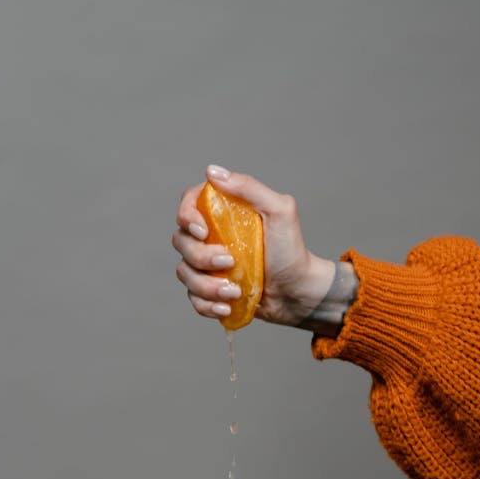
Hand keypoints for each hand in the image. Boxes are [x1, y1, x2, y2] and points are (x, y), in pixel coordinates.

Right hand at [173, 166, 336, 328]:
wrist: (298, 291)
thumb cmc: (291, 249)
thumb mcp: (279, 211)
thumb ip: (249, 188)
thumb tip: (212, 172)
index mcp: (222, 212)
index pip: (188, 203)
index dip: (187, 217)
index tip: (204, 232)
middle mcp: (210, 235)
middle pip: (181, 241)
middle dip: (202, 257)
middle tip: (230, 263)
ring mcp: (208, 263)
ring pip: (184, 272)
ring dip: (207, 286)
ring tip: (234, 292)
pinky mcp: (210, 289)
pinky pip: (193, 297)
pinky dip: (207, 304)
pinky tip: (226, 306)